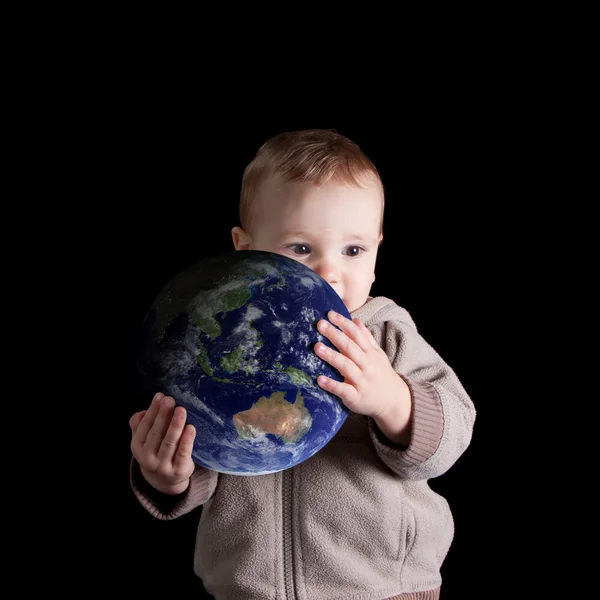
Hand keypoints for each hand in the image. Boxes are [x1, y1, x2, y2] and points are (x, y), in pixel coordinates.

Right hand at [129, 392, 195, 494]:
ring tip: (181, 410)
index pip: (145, 425)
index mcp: (137, 446)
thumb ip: (140, 424)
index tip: (160, 396)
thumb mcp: (144, 440)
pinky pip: (183, 453)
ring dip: (176, 425)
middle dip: (163, 415)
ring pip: (169, 443)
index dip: (153, 410)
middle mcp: (147, 458)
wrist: (165, 480)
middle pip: (156, 433)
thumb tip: (142, 412)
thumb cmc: (156, 451)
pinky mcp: (178, 471)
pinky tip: (191, 428)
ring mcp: (162, 466)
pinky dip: (187, 440)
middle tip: (170, 400)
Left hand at [315, 311, 410, 428]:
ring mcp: (361, 381)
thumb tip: (355, 320)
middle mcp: (367, 365)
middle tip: (320, 325)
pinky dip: (332, 385)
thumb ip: (366, 337)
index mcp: (370, 353)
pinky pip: (343, 390)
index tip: (330, 314)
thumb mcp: (377, 354)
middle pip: (350, 347)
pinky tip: (319, 379)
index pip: (356, 334)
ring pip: (346, 366)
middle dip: (335, 335)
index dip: (344, 323)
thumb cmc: (381, 374)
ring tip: (317, 347)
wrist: (393, 401)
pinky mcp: (356, 397)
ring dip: (331, 356)